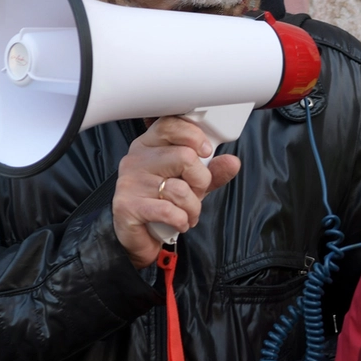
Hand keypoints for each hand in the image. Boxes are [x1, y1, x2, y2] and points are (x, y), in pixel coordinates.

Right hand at [111, 116, 239, 267]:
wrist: (138, 236)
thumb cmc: (163, 202)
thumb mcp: (192, 182)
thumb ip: (212, 171)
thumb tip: (232, 162)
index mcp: (150, 145)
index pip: (170, 125)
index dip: (193, 136)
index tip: (205, 152)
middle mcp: (137, 159)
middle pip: (184, 157)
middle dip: (200, 181)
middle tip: (196, 193)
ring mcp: (130, 182)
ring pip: (179, 188)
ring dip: (193, 206)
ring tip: (189, 212)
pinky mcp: (127, 206)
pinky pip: (168, 210)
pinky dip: (181, 220)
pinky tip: (179, 222)